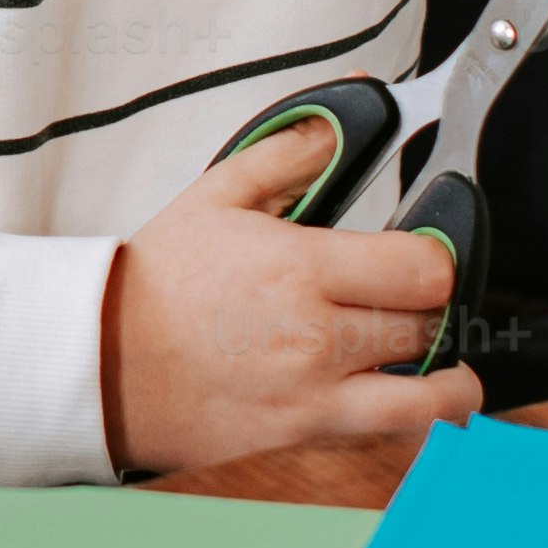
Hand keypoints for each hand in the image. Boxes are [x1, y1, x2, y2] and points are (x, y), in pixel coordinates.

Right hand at [100, 112, 481, 473]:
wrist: (100, 362)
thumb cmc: (158, 283)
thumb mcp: (219, 194)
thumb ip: (295, 149)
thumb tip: (355, 106)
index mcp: (299, 269)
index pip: (426, 270)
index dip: (437, 259)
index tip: (422, 258)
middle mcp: (316, 339)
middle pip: (433, 328)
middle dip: (430, 311)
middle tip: (407, 304)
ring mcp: (313, 399)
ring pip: (432, 402)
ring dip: (447, 383)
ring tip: (437, 367)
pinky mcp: (301, 442)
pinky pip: (385, 440)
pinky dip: (404, 422)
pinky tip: (390, 398)